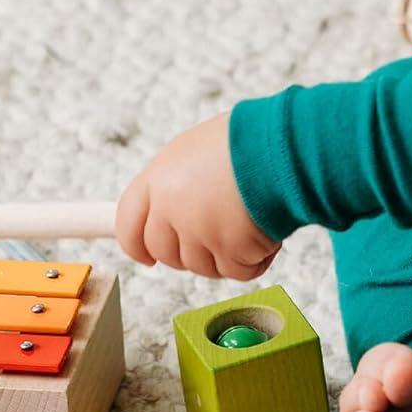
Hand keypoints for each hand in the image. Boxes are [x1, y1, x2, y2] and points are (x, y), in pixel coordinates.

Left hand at [115, 111, 280, 279]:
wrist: (284, 145)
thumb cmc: (249, 141)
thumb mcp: (197, 150)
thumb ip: (177, 185)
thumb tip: (168, 215)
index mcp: (159, 176)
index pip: (128, 222)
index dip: (135, 245)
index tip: (146, 257)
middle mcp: (171, 206)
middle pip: (166, 253)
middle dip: (190, 253)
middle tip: (220, 236)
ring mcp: (198, 230)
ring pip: (203, 267)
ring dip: (228, 254)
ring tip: (251, 222)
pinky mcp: (229, 248)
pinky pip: (238, 271)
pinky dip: (255, 260)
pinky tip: (267, 235)